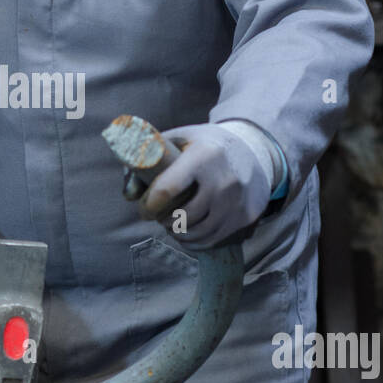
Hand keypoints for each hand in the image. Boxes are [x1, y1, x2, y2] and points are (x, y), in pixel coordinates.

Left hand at [138, 123, 271, 247]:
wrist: (254, 150)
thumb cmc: (205, 145)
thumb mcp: (178, 140)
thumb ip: (147, 159)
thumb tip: (128, 195)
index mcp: (203, 155)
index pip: (168, 189)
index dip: (149, 205)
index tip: (144, 209)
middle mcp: (223, 179)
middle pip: (182, 216)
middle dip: (164, 221)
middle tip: (159, 216)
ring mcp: (237, 200)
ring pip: (197, 232)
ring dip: (178, 233)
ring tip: (172, 224)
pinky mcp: (245, 216)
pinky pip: (213, 240)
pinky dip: (195, 242)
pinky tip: (187, 234)